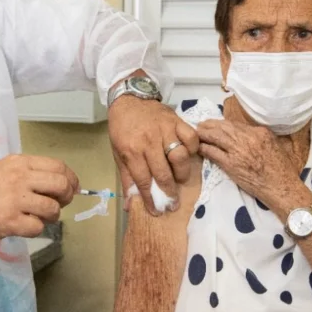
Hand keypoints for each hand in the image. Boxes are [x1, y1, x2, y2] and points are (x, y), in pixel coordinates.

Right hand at [0, 155, 79, 242]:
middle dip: (66, 198)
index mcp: (18, 162)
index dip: (71, 179)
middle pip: (61, 185)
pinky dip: (35, 229)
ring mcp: (14, 199)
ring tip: (38, 217)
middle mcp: (18, 177)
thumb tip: (61, 183)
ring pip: (52, 208)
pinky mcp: (10, 221)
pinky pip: (38, 227)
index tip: (72, 189)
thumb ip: (28, 173)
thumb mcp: (3, 170)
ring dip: (51, 216)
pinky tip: (24, 226)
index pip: (58, 166)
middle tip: (58, 205)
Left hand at [108, 96, 197, 214]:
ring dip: (182, 172)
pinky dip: (192, 148)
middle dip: (169, 192)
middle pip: (163, 172)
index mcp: (131, 150)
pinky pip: (191, 138)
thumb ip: (126, 178)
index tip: (156, 211)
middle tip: (173, 202)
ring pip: (180, 156)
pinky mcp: (177, 121)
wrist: (129, 100)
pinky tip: (188, 155)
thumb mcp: (118, 153)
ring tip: (180, 179)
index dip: (150, 198)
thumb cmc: (122, 128)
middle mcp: (149, 141)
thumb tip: (130, 204)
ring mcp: (165, 130)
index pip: (143, 180)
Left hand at [197, 119, 304, 212]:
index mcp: (260, 132)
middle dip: (210, 124)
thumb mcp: (275, 145)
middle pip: (224, 127)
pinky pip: (213, 152)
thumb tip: (247, 134)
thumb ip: (260, 138)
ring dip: (204, 133)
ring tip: (196, 133)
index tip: (216, 124)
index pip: (236, 124)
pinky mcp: (231, 164)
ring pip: (216, 136)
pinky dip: (204, 148)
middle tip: (201, 125)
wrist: (282, 187)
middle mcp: (248, 138)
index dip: (223, 123)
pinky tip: (199, 148)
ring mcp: (238, 151)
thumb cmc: (282, 170)